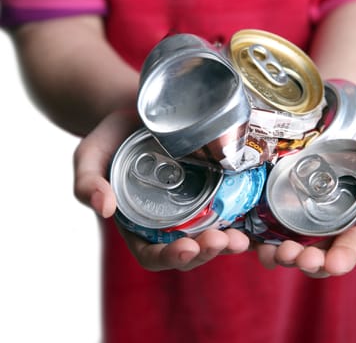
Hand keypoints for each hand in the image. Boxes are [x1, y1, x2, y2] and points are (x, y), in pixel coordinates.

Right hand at [73, 109, 249, 270]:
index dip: (170, 258)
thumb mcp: (90, 156)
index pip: (153, 254)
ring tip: (240, 238)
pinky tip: (254, 215)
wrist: (138, 110)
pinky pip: (231, 208)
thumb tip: (105, 209)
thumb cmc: (111, 136)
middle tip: (222, 240)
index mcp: (139, 224)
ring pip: (214, 234)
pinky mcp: (214, 187)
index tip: (186, 248)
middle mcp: (170, 221)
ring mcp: (194, 205)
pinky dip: (243, 219)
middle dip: (207, 252)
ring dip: (229, 242)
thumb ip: (88, 182)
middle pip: (191, 249)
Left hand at [254, 162, 355, 277]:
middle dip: (306, 262)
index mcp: (353, 221)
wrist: (338, 117)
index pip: (350, 248)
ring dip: (277, 255)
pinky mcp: (273, 202)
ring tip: (271, 253)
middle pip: (315, 254)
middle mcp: (325, 224)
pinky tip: (244, 237)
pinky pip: (261, 225)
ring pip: (285, 246)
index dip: (342, 259)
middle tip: (298, 257)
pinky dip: (253, 236)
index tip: (333, 265)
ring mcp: (297, 215)